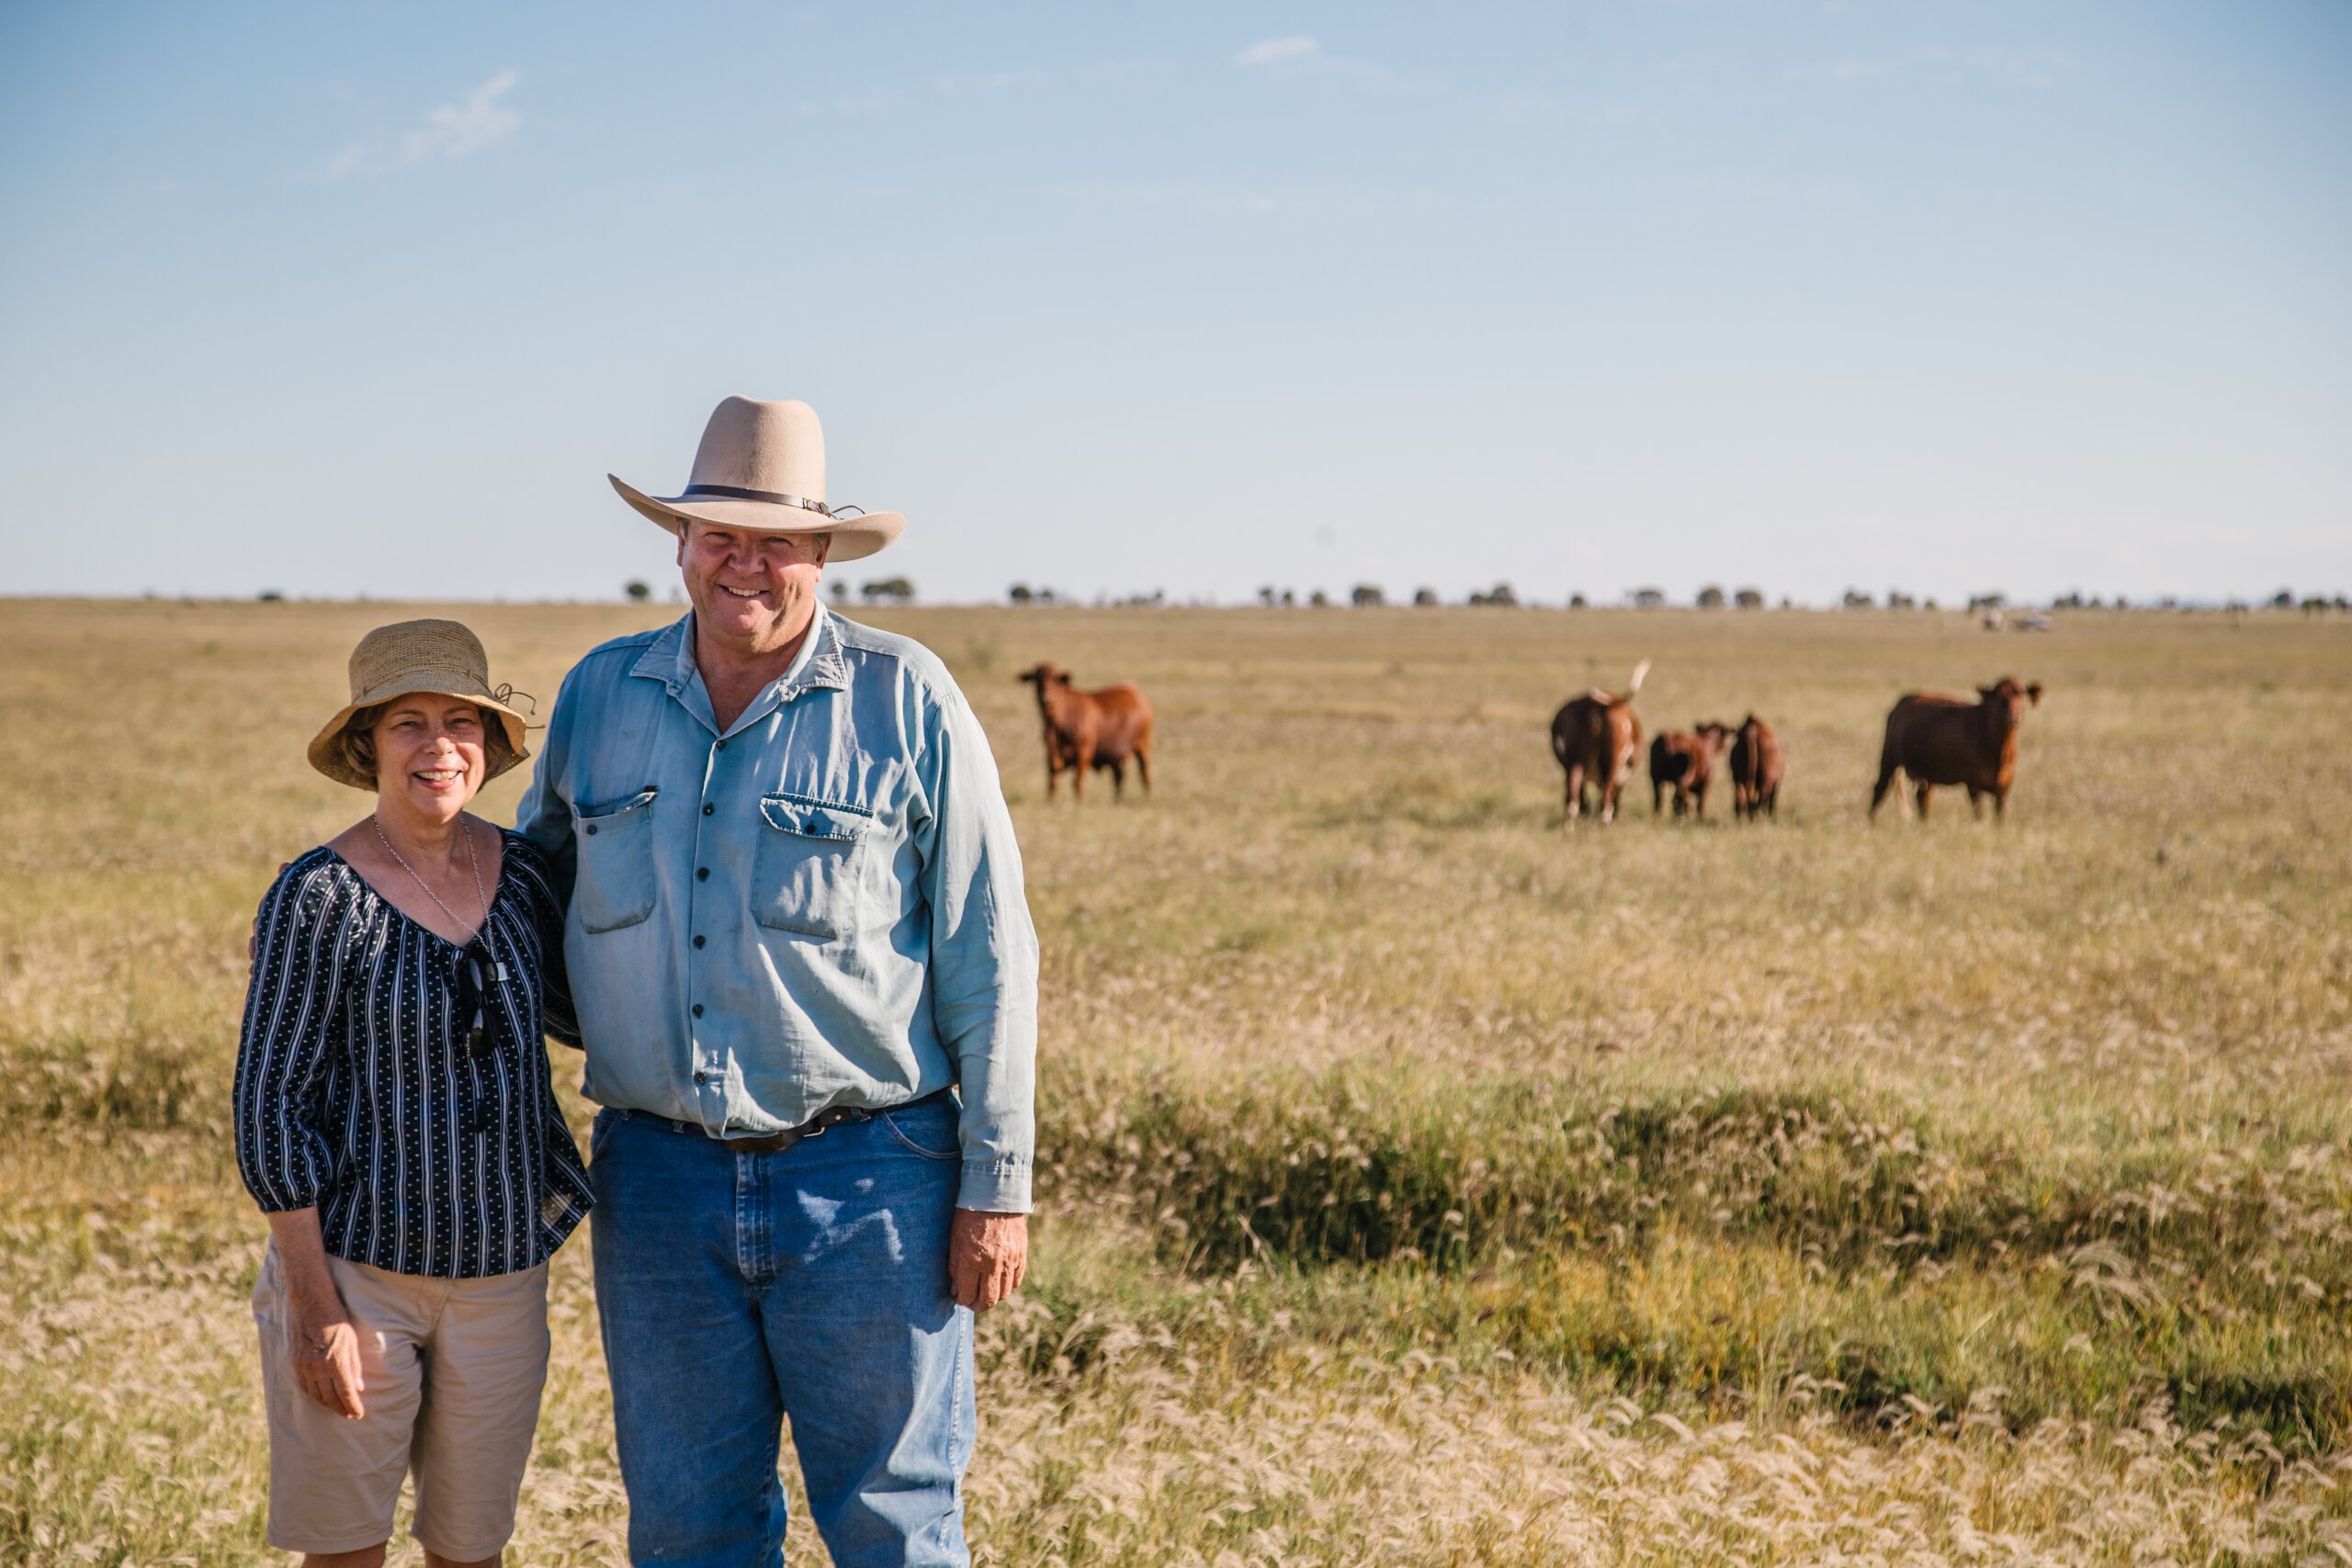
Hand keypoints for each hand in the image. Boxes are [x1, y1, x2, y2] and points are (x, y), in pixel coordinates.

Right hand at [287, 1289, 366, 1419]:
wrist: (311, 1304)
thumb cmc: (337, 1320)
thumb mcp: (352, 1341)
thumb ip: (355, 1366)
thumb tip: (359, 1388)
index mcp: (336, 1362)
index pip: (346, 1392)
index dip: (353, 1406)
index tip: (359, 1414)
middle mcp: (319, 1367)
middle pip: (330, 1397)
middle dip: (341, 1408)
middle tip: (349, 1415)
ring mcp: (305, 1366)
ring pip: (316, 1394)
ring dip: (328, 1404)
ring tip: (338, 1409)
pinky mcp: (296, 1363)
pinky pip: (304, 1386)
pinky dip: (314, 1395)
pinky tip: (321, 1398)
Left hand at [949, 1209, 1027, 1311]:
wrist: (995, 1196)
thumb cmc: (969, 1216)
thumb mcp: (955, 1241)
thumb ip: (955, 1267)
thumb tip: (956, 1290)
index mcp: (972, 1260)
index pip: (967, 1295)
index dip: (961, 1300)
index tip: (958, 1298)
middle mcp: (992, 1264)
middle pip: (988, 1300)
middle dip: (978, 1306)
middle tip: (972, 1304)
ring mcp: (1009, 1260)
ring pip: (1004, 1293)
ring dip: (994, 1298)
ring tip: (986, 1295)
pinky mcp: (1020, 1255)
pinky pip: (1016, 1281)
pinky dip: (1008, 1287)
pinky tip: (1000, 1284)